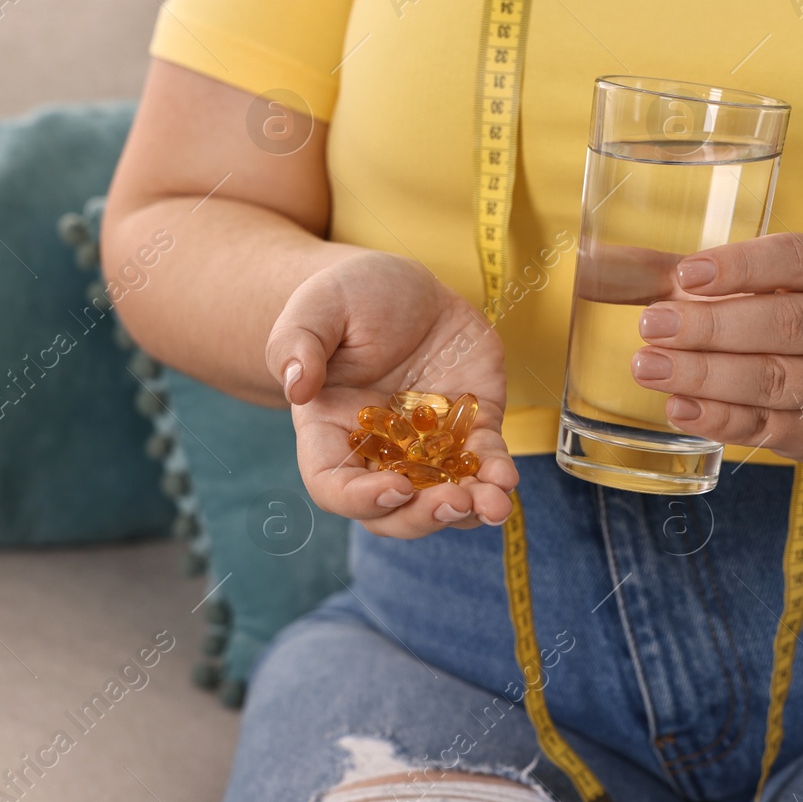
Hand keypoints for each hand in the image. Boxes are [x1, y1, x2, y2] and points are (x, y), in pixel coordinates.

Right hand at [265, 252, 516, 537]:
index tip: (394, 488)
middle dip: (423, 515)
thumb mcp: (316, 308)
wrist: (404, 287)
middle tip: (452, 502)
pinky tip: (506, 480)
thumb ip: (297, 345)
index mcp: (330, 433)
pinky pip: (484, 461)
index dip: (360, 499)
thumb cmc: (348, 297)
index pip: (333, 486)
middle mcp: (379, 452)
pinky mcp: (470, 427)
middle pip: (392, 510)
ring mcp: (427, 446)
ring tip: (493, 504)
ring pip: (443, 498)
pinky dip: (496, 476)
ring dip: (469, 509)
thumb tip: (296, 387)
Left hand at [629, 232, 802, 464]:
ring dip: (705, 376)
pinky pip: (769, 427)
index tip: (686, 274)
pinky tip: (679, 407)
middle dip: (711, 327)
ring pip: (774, 380)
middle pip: (784, 324)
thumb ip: (689, 275)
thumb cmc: (795, 322)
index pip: (795, 260)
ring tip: (648, 367)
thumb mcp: (763, 286)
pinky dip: (720, 419)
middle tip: (652, 325)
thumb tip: (602, 263)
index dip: (741, 267)